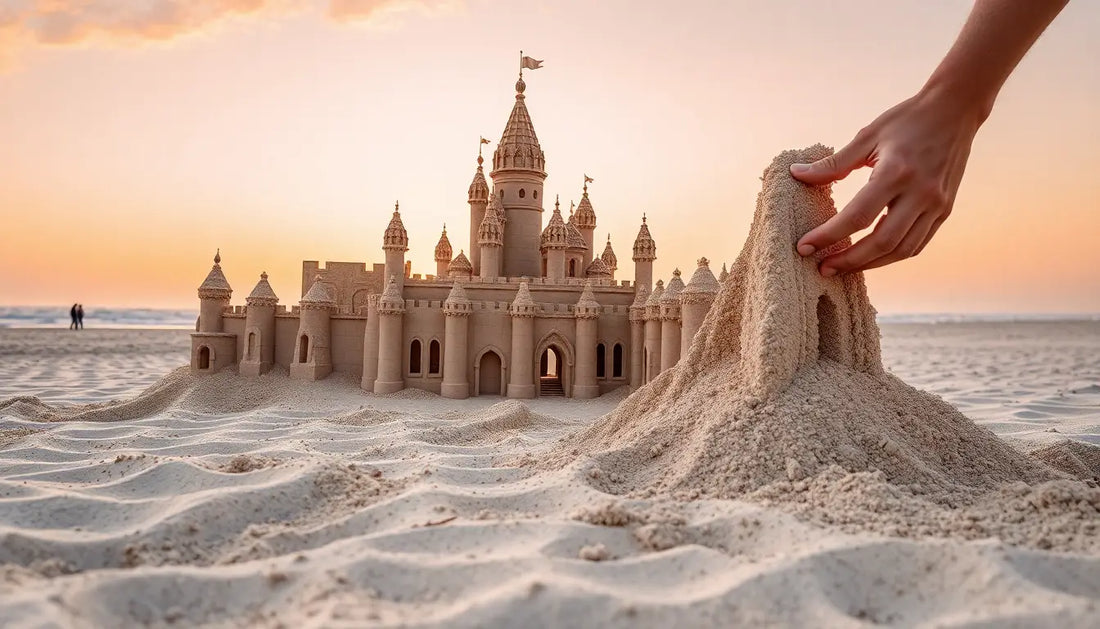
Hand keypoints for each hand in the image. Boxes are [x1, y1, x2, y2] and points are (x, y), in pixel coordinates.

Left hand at [790, 87, 984, 275]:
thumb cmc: (908, 119)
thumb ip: (833, 163)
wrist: (956, 109)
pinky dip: (892, 256)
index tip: (805, 247)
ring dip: (870, 264)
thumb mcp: (868, 135)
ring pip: (901, 250)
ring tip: (843, 267)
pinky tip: (871, 257)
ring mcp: (937, 204)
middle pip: (881, 242)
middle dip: (848, 260)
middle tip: (822, 268)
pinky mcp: (945, 210)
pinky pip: (917, 244)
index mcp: (896, 172)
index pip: (857, 217)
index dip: (828, 236)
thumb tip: (796, 174)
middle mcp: (920, 193)